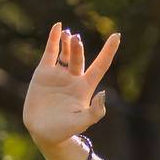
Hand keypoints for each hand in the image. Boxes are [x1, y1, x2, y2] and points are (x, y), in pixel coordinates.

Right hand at [24, 22, 119, 146]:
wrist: (42, 132)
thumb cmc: (65, 131)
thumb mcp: (82, 122)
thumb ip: (95, 112)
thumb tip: (104, 93)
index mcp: (85, 88)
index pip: (101, 65)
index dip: (109, 51)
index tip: (117, 35)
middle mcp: (74, 78)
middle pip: (79, 58)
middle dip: (77, 48)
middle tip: (76, 40)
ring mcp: (59, 75)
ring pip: (66, 53)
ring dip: (68, 43)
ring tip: (69, 34)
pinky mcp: (44, 73)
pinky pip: (50, 52)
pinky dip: (53, 39)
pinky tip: (58, 27)